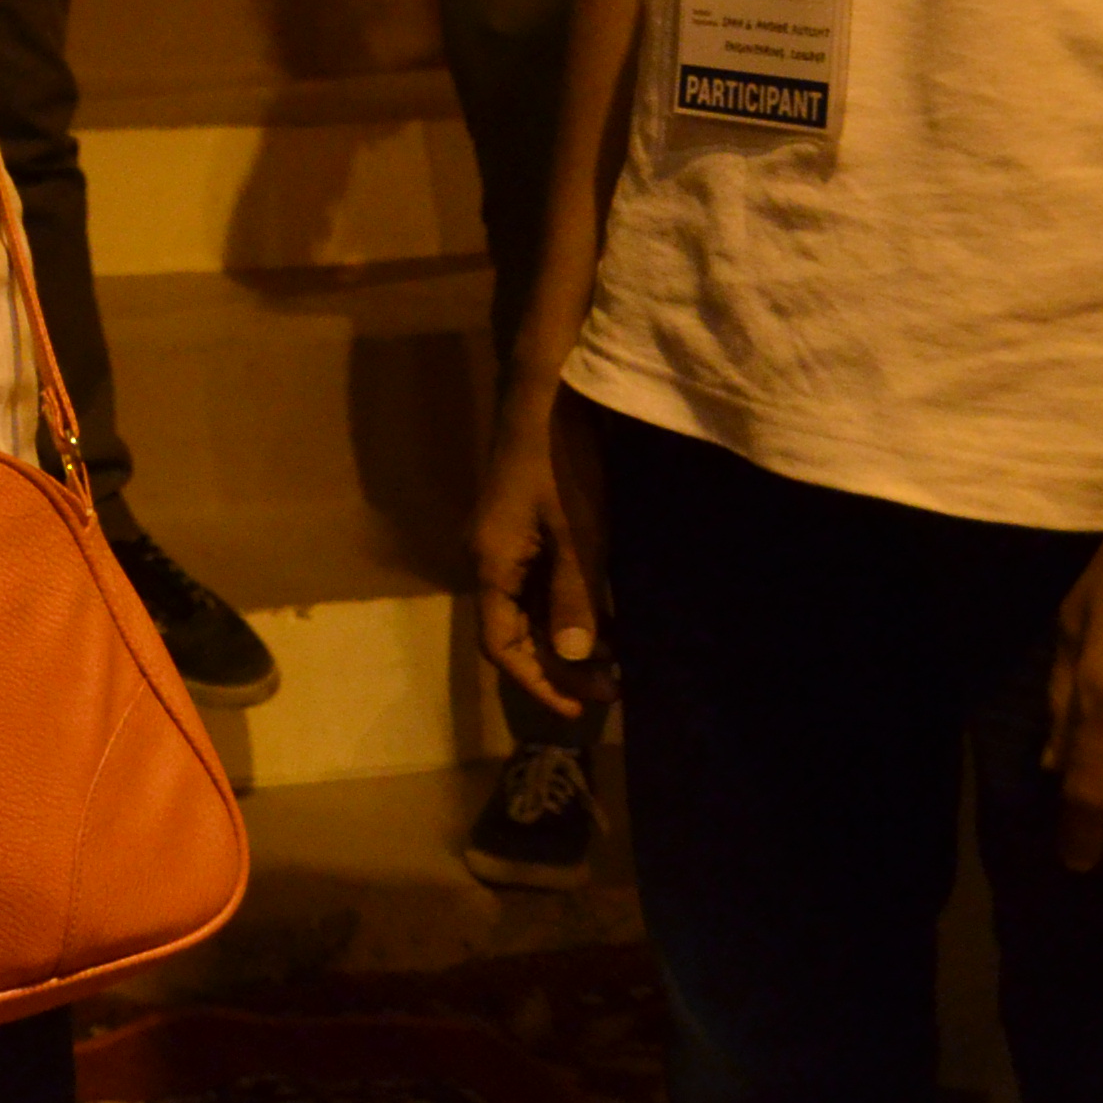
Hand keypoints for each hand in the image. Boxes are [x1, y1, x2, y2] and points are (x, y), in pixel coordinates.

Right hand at [472, 366, 614, 721]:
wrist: (545, 393)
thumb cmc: (560, 458)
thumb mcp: (577, 530)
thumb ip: (573, 594)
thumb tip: (572, 657)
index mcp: (490, 563)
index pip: (500, 644)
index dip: (537, 681)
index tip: (582, 709)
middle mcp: (487, 559)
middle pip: (511, 632)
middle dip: (557, 667)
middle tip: (612, 687)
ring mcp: (502, 542)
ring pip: (526, 610)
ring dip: (564, 640)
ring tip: (615, 662)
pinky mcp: (521, 527)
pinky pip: (537, 584)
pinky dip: (567, 609)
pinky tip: (606, 619)